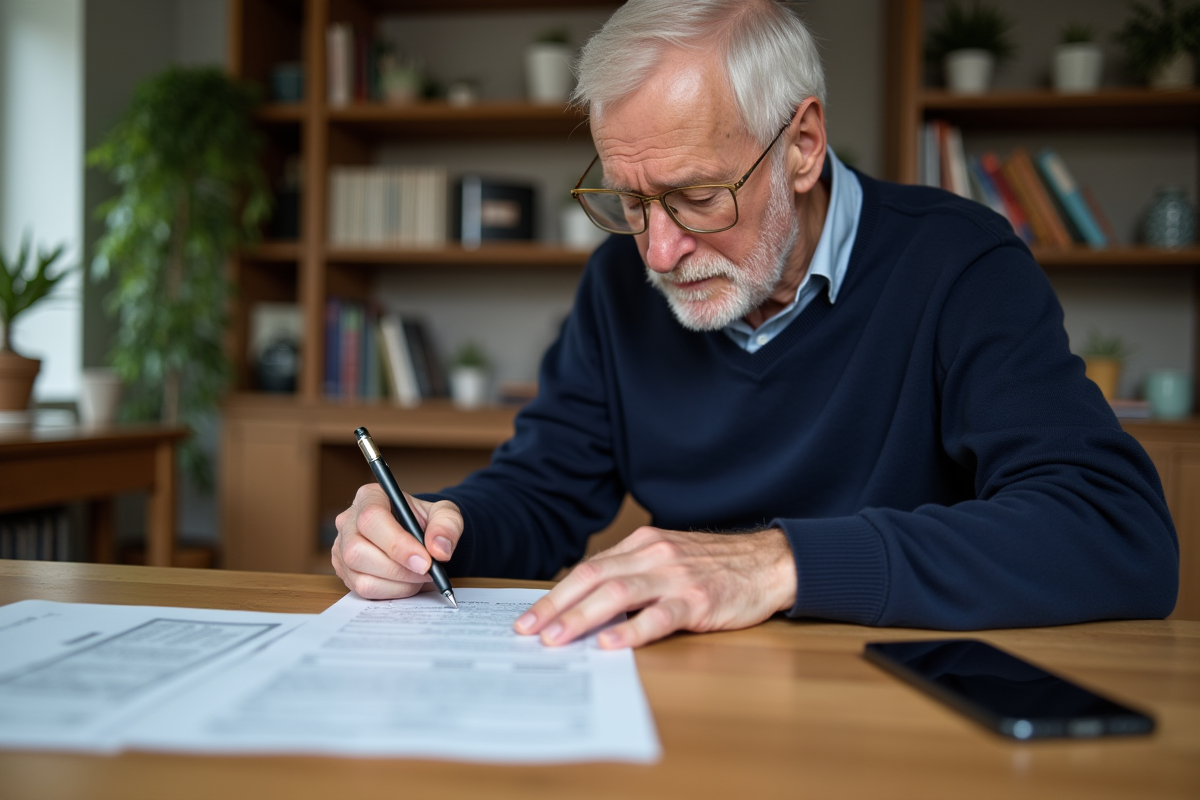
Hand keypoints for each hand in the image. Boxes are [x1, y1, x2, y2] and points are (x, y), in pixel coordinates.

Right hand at [331, 484, 463, 598]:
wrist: (418, 535)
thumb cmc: (425, 521)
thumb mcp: (444, 513)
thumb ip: (447, 525)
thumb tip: (439, 550)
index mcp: (370, 496)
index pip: (372, 518)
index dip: (397, 544)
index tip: (425, 561)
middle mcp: (348, 521)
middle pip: (358, 551)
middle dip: (398, 569)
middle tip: (427, 572)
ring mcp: (341, 548)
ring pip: (361, 576)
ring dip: (398, 583)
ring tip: (420, 576)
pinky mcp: (345, 571)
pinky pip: (364, 590)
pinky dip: (392, 592)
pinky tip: (407, 581)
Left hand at [513, 526, 796, 648]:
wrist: (771, 562)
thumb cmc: (718, 566)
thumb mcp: (669, 558)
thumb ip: (634, 575)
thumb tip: (590, 605)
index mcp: (643, 545)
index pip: (589, 569)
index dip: (556, 593)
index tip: (529, 617)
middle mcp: (654, 556)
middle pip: (594, 578)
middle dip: (556, 605)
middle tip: (529, 631)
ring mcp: (676, 577)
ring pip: (618, 593)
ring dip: (582, 617)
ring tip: (558, 639)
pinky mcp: (699, 600)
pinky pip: (660, 615)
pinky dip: (632, 630)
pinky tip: (612, 643)